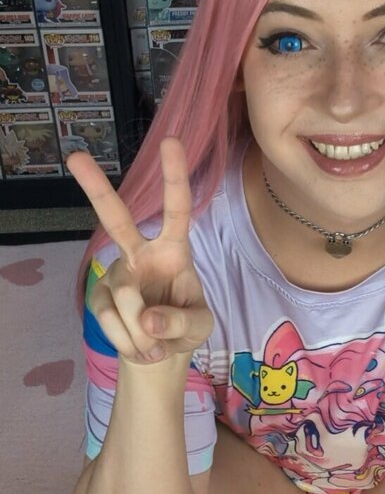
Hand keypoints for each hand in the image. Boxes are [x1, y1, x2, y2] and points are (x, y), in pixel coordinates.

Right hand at [66, 137, 213, 363]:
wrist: (159, 352)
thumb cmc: (185, 325)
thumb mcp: (200, 327)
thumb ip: (182, 322)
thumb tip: (147, 318)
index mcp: (174, 249)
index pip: (177, 210)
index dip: (175, 177)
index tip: (170, 141)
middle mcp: (141, 253)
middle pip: (116, 219)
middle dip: (96, 188)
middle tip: (75, 156)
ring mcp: (117, 274)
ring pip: (125, 297)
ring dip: (144, 332)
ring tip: (156, 345)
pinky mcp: (99, 297)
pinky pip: (110, 320)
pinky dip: (130, 342)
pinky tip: (141, 347)